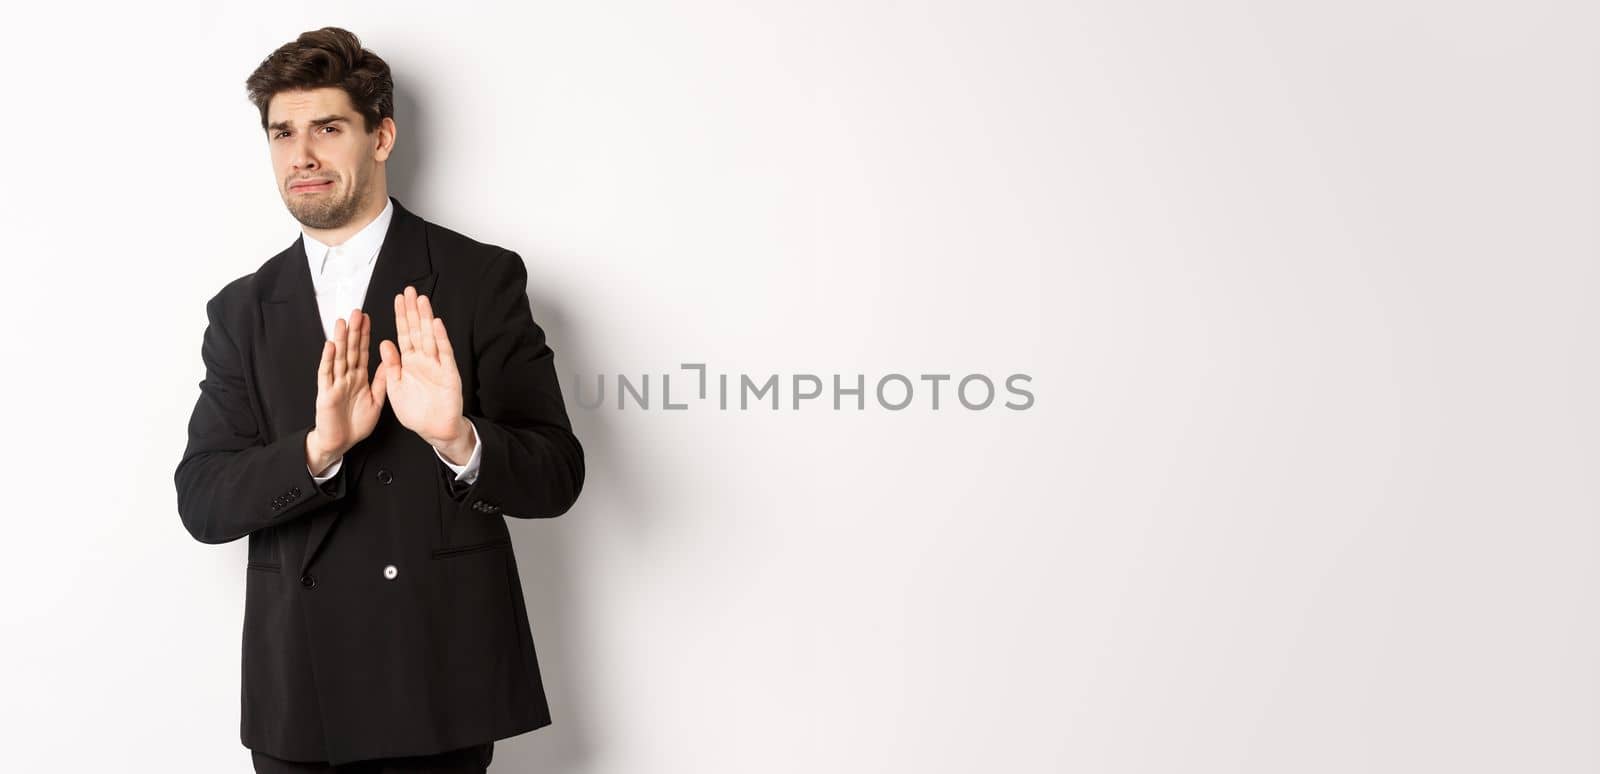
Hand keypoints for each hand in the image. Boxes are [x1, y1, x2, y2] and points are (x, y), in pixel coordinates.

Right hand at [307, 309, 387, 473]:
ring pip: (338, 358)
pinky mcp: (326, 394)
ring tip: (342, 322)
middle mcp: (346, 377)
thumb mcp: (376, 401)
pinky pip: (327, 375)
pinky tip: (330, 346)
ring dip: (340, 339)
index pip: (362, 352)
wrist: (340, 443)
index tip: (368, 318)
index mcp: (359, 378)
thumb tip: (389, 363)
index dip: (365, 335)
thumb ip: (380, 382)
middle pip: (351, 350)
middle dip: (354, 331)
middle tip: (357, 312)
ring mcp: (335, 384)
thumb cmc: (356, 424)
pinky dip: (328, 360)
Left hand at [379, 286, 471, 460]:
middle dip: (413, 311)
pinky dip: (440, 339)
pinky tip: (436, 324)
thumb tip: (384, 343)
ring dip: (426, 319)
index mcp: (408, 363)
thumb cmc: (415, 412)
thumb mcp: (395, 389)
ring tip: (422, 300)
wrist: (434, 431)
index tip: (397, 299)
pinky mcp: (448, 374)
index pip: (403, 335)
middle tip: (409, 291)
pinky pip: (444, 354)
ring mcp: (437, 365)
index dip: (400, 317)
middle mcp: (423, 360)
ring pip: (430, 337)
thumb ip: (391, 366)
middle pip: (416, 331)